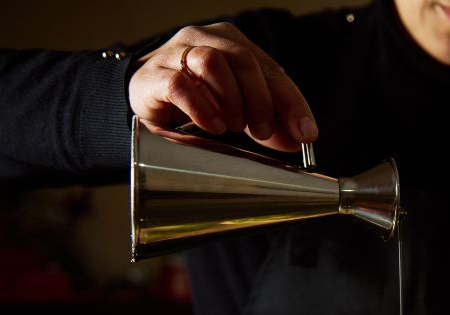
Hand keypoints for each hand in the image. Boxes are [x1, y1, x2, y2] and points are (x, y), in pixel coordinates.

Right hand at [128, 22, 316, 151]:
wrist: (143, 94)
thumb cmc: (195, 98)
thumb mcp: (238, 110)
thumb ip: (268, 123)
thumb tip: (299, 139)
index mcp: (234, 44)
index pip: (271, 70)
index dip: (292, 103)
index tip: (307, 133)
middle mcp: (207, 39)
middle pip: (243, 61)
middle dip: (260, 102)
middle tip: (260, 131)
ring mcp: (178, 52)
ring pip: (213, 63)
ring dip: (231, 100)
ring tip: (232, 125)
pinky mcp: (154, 74)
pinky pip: (180, 84)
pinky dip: (201, 108)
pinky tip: (212, 125)